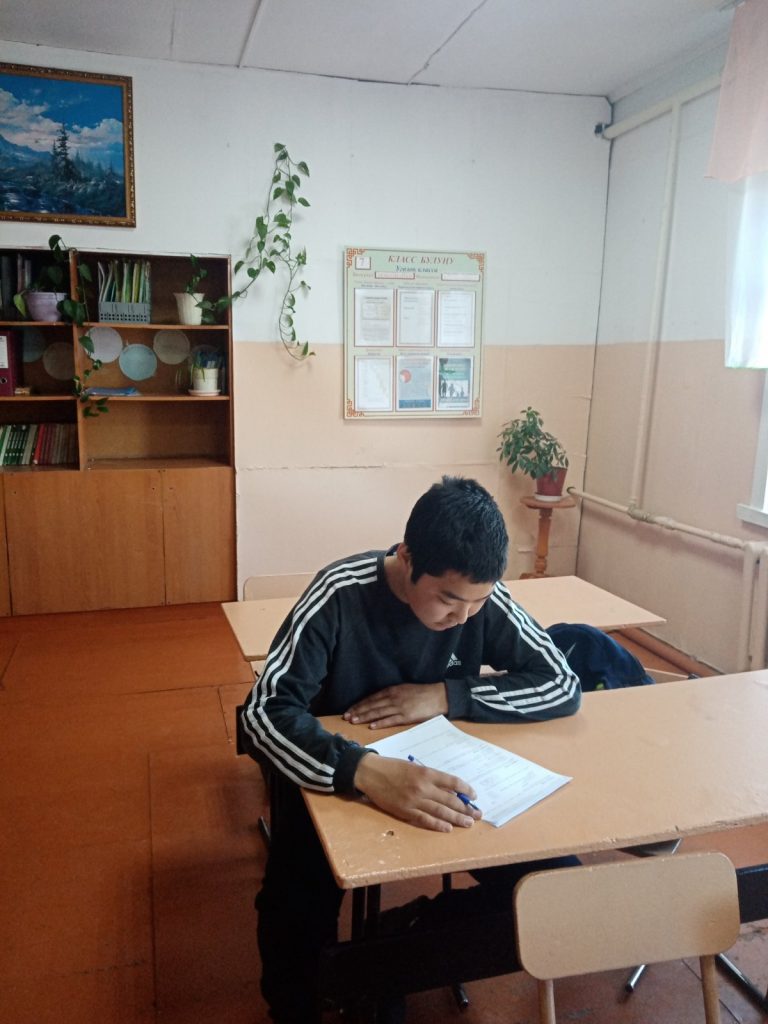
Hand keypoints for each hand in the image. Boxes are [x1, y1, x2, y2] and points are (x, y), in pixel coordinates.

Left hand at [343, 683, 448, 728]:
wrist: (439, 696)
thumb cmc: (423, 693)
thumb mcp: (405, 690)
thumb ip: (393, 695)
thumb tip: (381, 702)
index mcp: (392, 690)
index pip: (371, 698)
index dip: (360, 704)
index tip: (349, 710)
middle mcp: (393, 697)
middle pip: (371, 705)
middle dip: (358, 711)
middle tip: (346, 717)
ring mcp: (399, 707)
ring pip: (377, 712)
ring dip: (364, 717)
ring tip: (353, 721)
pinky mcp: (406, 716)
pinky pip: (390, 720)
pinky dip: (379, 723)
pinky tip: (370, 726)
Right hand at [354, 753, 481, 832]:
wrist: (371, 773)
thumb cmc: (393, 767)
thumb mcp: (414, 767)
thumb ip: (431, 778)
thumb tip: (449, 790)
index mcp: (427, 772)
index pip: (453, 782)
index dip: (466, 790)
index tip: (474, 796)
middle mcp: (423, 786)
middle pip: (450, 800)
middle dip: (466, 808)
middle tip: (477, 815)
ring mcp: (415, 800)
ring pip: (441, 812)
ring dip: (457, 818)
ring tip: (468, 823)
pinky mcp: (405, 811)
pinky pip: (425, 820)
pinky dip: (438, 825)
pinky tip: (448, 828)